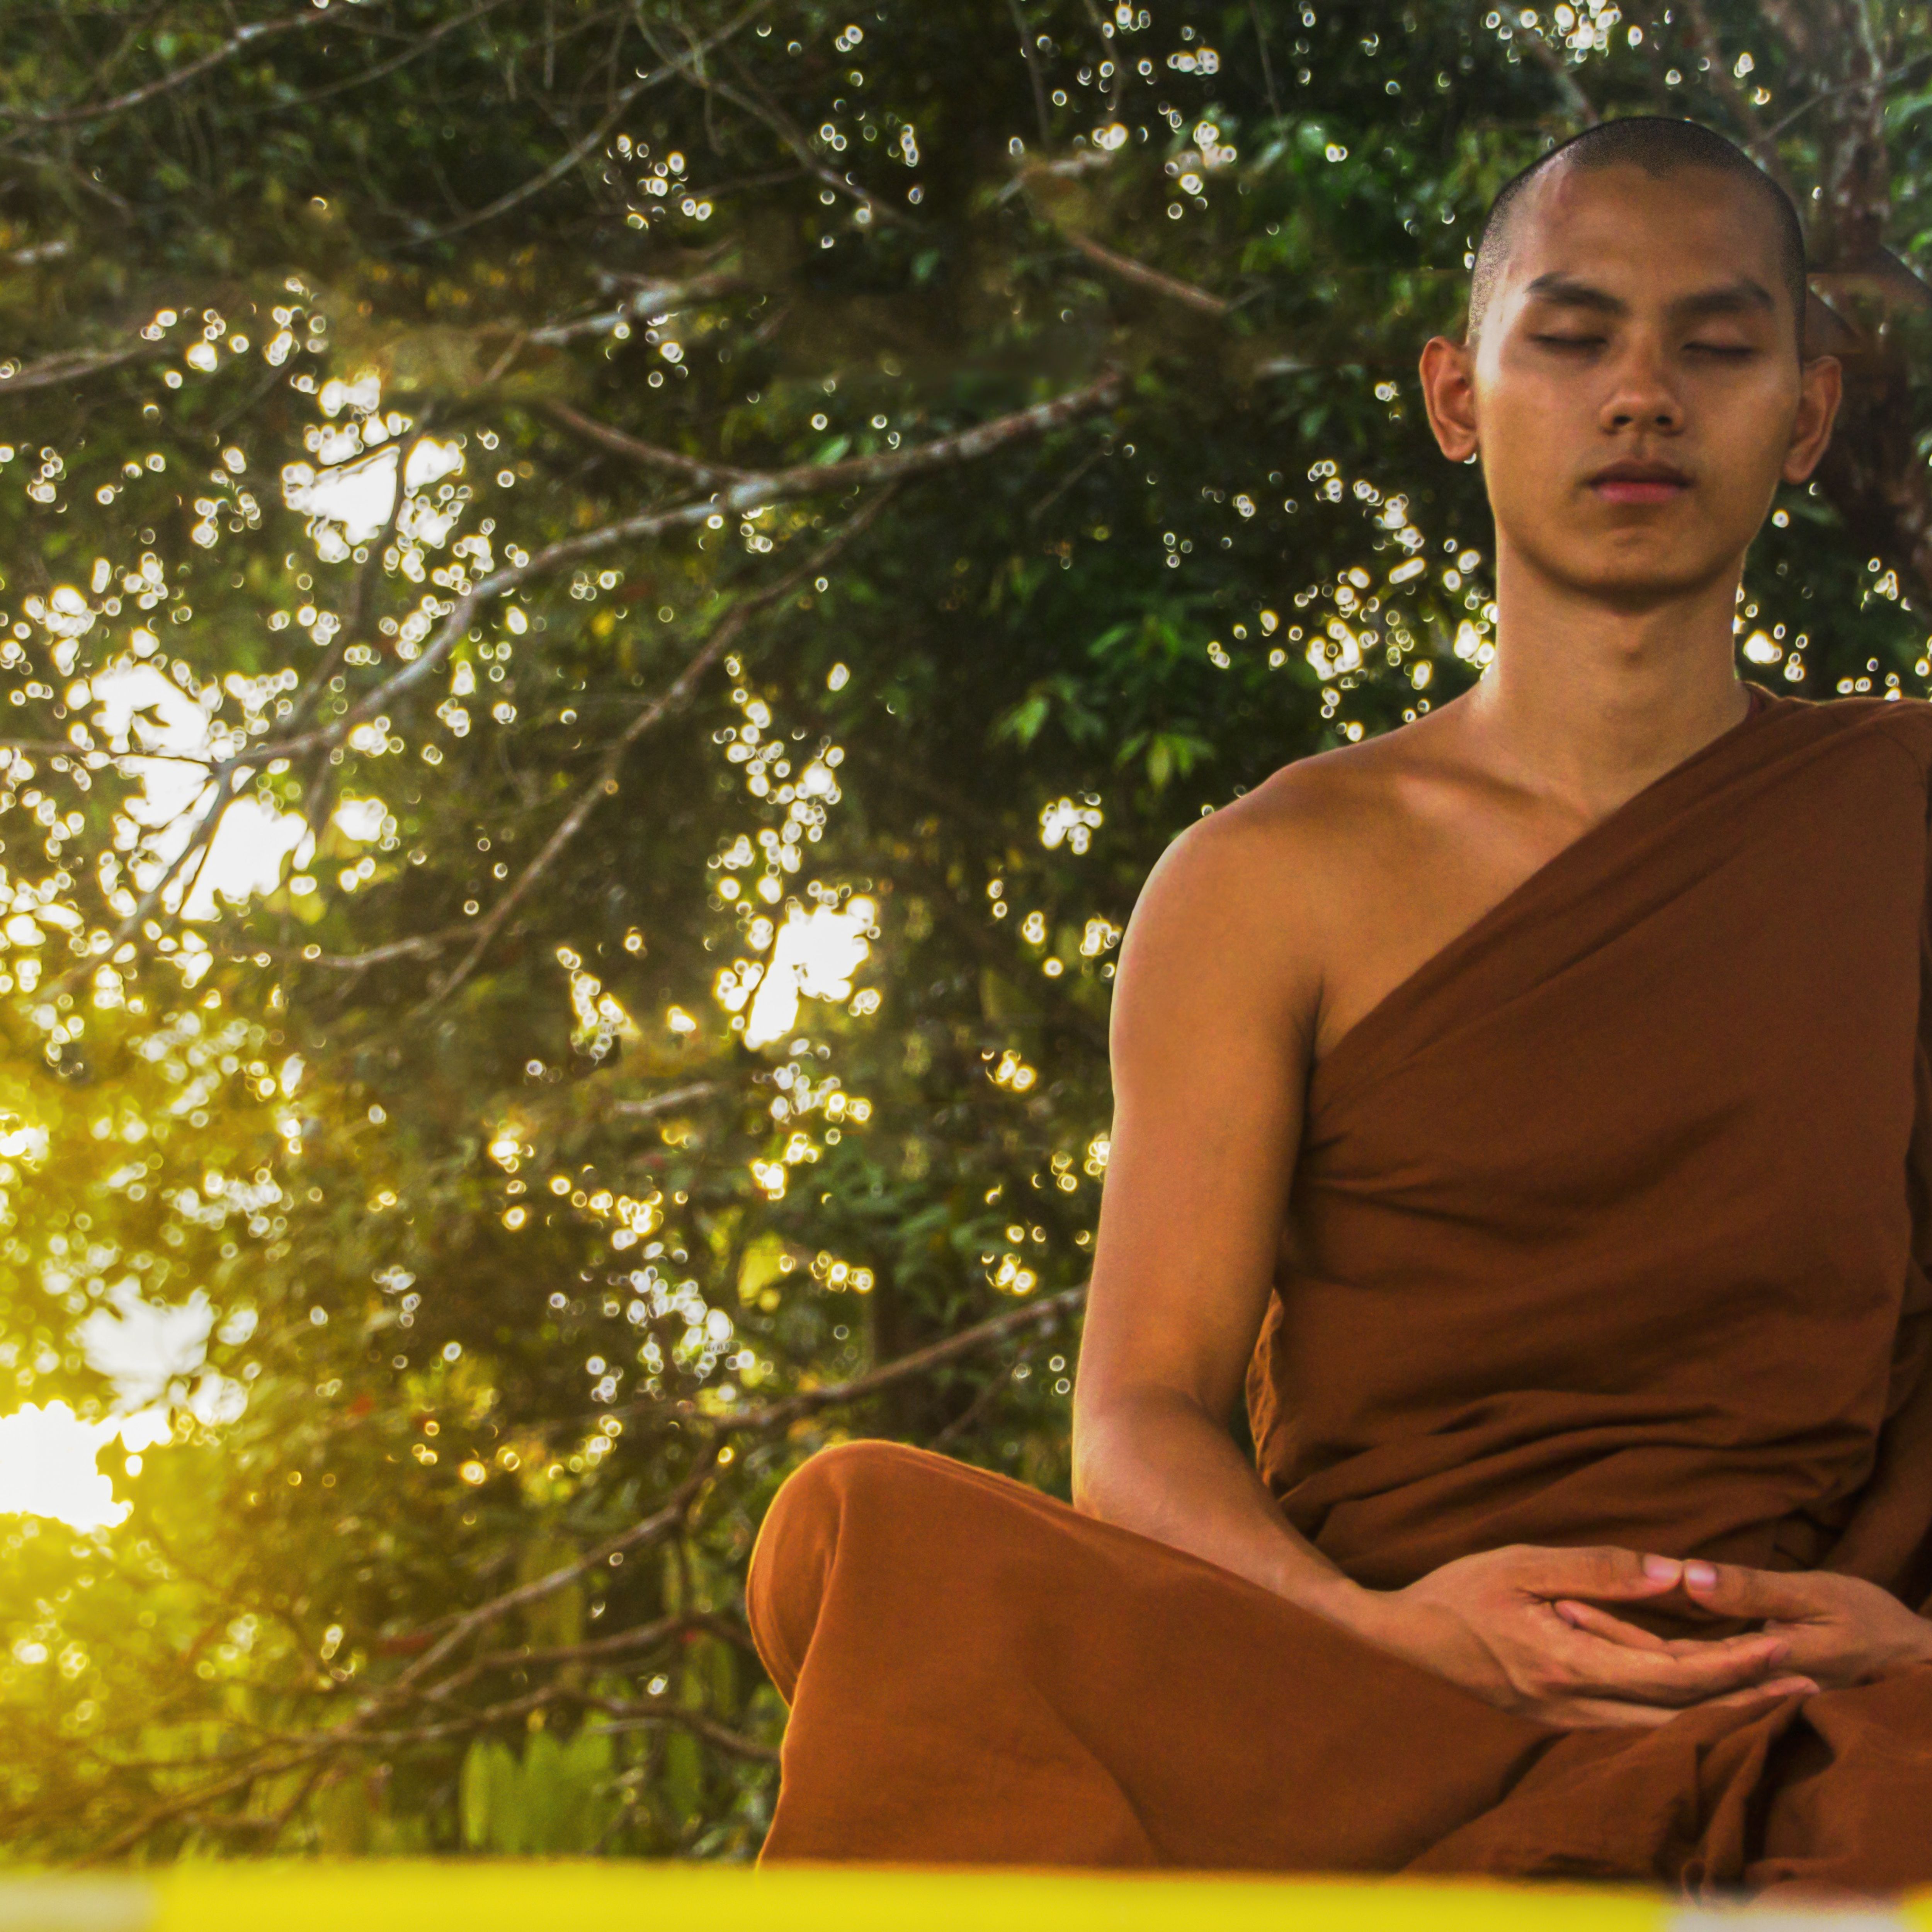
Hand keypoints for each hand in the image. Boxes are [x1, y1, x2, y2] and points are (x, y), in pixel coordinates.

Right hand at [1344, 1544, 1816, 1730]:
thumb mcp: (1522, 1561)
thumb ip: (1598, 1569)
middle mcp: (1575, 1704)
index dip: (1734, 1663)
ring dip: (1717, 1706)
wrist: (1400, 1640)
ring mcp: (1565, 1719)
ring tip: (1767, 1688)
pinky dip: (1674, 1709)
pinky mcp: (1557, 1719)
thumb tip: (1672, 1574)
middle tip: (1804, 1679)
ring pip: (1659, 1722)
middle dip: (1744, 1694)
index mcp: (1568, 1662)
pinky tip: (1696, 1696)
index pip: (1673, 1673)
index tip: (1781, 1646)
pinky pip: (1631, 1720)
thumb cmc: (1456, 1590)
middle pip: (1679, 1710)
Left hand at [1557, 1559, 1931, 1692]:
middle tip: (1545, 1604)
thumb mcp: (1818, 1598)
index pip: (1663, 1654)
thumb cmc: (1871, 1624)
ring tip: (1559, 1612)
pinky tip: (1608, 1638)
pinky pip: (1677, 1675)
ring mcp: (1732, 1686)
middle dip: (1599, 1637)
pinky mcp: (1737, 1677)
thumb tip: (1689, 1576)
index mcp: (1748, 1664)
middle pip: (1651, 1669)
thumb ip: (1752, 1591)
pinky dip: (1642, 1657)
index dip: (1612, 1628)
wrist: (1912, 1665)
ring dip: (1613, 1646)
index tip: (1564, 1600)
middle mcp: (1730, 1685)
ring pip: (1659, 1676)